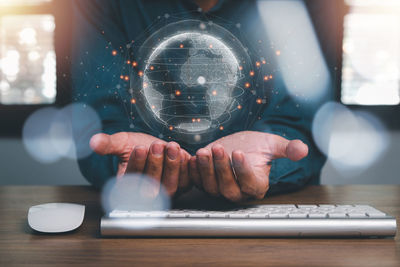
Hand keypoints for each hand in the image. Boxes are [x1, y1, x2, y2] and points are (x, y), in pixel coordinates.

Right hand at [89, 132, 191, 195]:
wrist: (157, 145)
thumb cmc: (138, 147)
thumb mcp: (121, 143)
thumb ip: (108, 144)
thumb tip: (93, 142)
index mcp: (129, 188)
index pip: (131, 182)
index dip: (136, 166)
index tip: (138, 149)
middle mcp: (148, 194)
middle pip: (152, 187)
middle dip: (154, 165)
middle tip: (155, 145)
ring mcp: (167, 191)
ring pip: (171, 185)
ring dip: (171, 165)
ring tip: (170, 146)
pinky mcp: (183, 184)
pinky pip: (187, 180)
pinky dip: (186, 167)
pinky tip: (183, 153)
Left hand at [189, 131, 307, 201]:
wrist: (238, 145)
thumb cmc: (255, 146)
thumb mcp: (272, 144)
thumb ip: (287, 148)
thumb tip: (303, 150)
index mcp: (256, 185)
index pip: (250, 183)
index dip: (243, 170)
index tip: (239, 153)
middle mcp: (238, 192)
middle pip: (229, 187)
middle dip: (222, 168)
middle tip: (219, 148)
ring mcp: (220, 189)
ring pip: (211, 186)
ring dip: (206, 169)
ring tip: (204, 151)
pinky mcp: (205, 183)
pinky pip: (197, 180)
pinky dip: (193, 170)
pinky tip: (192, 156)